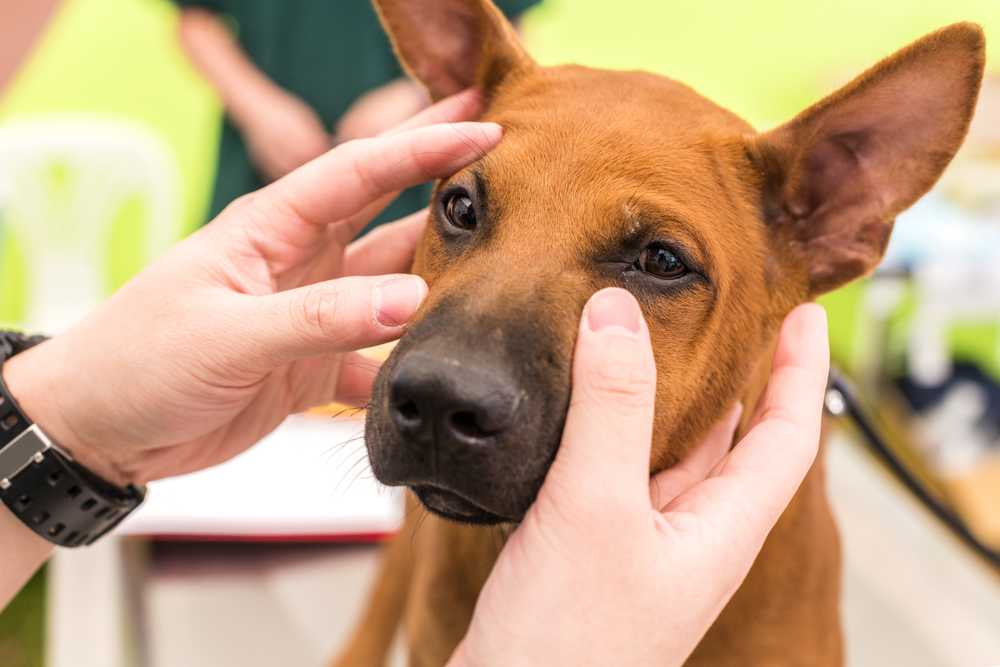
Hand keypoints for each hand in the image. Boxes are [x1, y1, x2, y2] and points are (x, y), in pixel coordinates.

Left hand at [2, 90, 497, 487]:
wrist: (99, 431)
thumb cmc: (136, 361)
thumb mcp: (228, 333)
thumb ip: (320, 317)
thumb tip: (411, 299)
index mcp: (271, 228)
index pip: (358, 172)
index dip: (422, 145)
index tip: (483, 124)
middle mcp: (301, 262)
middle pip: (387, 214)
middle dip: (445, 187)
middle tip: (512, 169)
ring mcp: (311, 314)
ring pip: (393, 287)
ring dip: (441, 281)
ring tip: (503, 271)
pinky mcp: (313, 366)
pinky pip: (378, 359)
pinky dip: (410, 366)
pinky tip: (446, 372)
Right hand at [448, 292, 828, 666]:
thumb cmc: (567, 639)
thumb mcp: (594, 507)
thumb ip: (608, 408)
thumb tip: (615, 310)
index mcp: (720, 531)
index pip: (787, 438)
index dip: (800, 371)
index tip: (803, 314)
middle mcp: (691, 538)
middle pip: (736, 445)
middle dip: (739, 381)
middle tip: (729, 320)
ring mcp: (642, 547)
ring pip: (673, 457)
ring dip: (672, 402)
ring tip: (659, 349)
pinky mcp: (594, 551)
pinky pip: (619, 474)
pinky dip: (613, 431)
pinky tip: (586, 411)